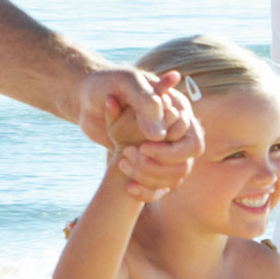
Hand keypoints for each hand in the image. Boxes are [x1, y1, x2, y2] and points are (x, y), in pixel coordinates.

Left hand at [78, 67, 198, 198]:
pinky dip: (145, 192)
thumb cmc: (108, 86)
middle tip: (128, 153)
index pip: (192, 142)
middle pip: (184, 165)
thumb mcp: (127, 86)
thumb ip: (146, 105)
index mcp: (178, 112)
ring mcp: (164, 151)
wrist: (87, 100)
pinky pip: (160, 190)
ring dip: (148, 176)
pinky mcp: (150, 165)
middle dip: (157, 166)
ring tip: (121, 163)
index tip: (141, 146)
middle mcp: (176, 134)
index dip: (168, 150)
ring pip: (173, 179)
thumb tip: (159, 137)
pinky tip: (128, 187)